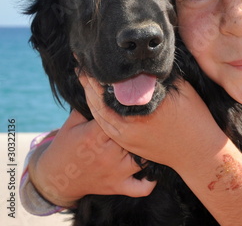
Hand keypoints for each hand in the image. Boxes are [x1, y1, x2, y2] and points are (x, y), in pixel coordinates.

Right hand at [29, 109, 155, 206]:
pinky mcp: (117, 186)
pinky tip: (155, 171)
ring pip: (142, 159)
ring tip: (154, 140)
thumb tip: (103, 84)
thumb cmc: (65, 146)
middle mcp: (106, 154)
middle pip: (133, 136)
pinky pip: (139, 188)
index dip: (128, 110)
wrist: (54, 179)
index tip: (135, 104)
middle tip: (152, 120)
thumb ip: (88, 105)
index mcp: (94, 136)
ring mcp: (114, 171)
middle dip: (142, 128)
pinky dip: (149, 183)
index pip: (118, 118)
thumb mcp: (72, 123)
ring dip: (149, 150)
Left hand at [81, 72, 226, 171]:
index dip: (101, 70)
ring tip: (84, 80)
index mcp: (143, 105)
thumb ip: (161, 75)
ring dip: (90, 96)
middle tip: (82, 66)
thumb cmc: (195, 117)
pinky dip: (98, 112)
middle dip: (90, 81)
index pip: (114, 83)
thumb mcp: (182, 88)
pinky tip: (95, 102)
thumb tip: (145, 61)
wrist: (198, 151)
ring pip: (99, 114)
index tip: (93, 56)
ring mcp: (127, 136)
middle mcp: (131, 122)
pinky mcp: (128, 144)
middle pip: (100, 99)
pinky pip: (106, 126)